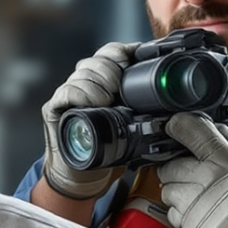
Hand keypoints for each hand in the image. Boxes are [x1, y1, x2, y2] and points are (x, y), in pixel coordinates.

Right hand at [41, 42, 140, 200]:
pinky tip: (95, 103)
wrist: (84, 175)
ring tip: (108, 100)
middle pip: (95, 60)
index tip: (133, 59)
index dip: (121, 52)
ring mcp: (68, 94)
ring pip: (82, 73)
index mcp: (102, 81)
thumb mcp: (132, 123)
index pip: (109, 53)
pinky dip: (82, 94)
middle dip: (111, 70)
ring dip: (98, 83)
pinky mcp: (54, 108)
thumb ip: (145, 106)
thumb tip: (173, 98)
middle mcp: (83, 84)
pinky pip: (67, 91)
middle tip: (119, 88)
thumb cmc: (108, 149)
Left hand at [154, 114, 227, 227]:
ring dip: (177, 193)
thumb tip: (212, 128)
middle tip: (194, 177)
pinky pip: (172, 215)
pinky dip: (181, 214)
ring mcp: (192, 206)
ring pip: (167, 191)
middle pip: (169, 165)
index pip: (189, 130)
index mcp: (224, 161)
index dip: (178, 127)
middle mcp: (204, 181)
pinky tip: (200, 215)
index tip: (175, 129)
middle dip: (177, 170)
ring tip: (199, 199)